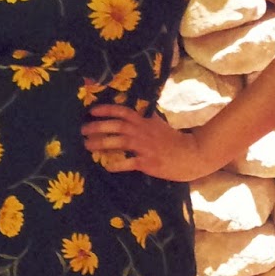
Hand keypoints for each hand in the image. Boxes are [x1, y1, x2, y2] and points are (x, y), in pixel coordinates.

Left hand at [81, 103, 207, 181]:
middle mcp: (142, 132)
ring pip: (119, 142)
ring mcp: (144, 147)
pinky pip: (128, 163)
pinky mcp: (147, 163)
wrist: (192, 154)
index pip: (123, 111)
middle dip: (97, 126)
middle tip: (82, 130)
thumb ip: (146, 118)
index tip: (91, 111)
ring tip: (87, 145)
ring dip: (101, 143)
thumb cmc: (174, 140)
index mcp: (144, 122)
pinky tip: (106, 166)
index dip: (106, 110)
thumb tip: (137, 110)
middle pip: (116, 126)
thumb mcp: (159, 124)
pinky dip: (116, 164)